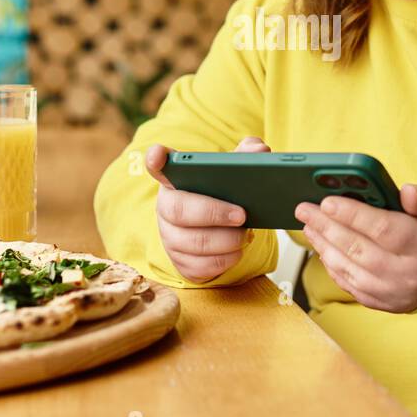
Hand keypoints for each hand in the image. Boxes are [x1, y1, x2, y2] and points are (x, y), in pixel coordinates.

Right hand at [146, 136, 270, 282]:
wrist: (222, 231)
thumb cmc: (222, 196)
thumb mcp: (232, 173)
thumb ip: (245, 156)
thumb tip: (260, 150)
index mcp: (175, 179)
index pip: (157, 164)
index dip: (155, 160)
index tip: (158, 155)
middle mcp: (166, 208)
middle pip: (179, 211)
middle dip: (213, 213)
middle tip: (241, 214)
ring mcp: (170, 238)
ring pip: (193, 243)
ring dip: (225, 240)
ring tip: (245, 235)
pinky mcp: (181, 263)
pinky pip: (200, 266)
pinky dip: (224, 260)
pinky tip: (237, 251)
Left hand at [295, 183, 416, 312]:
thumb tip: (404, 191)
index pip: (382, 229)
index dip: (352, 214)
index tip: (327, 201)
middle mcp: (409, 273)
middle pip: (358, 249)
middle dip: (326, 227)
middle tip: (305, 209)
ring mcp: (395, 292)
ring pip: (350, 269)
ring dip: (324, 246)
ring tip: (309, 226)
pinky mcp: (385, 303)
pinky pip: (350, 286)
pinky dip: (332, 267)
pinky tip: (322, 248)